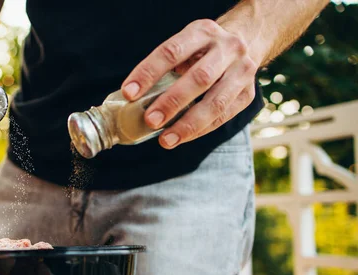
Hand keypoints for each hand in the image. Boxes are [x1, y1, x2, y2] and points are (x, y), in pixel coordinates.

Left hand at [121, 19, 258, 148]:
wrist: (248, 39)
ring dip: (188, 124)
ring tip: (166, 140)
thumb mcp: (186, 44)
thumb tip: (133, 99)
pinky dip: (200, 130)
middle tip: (150, 120)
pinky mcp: (248, 93)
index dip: (148, 73)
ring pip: (215, 102)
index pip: (172, 52)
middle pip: (199, 78)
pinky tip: (182, 138)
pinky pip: (223, 116)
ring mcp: (242, 71)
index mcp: (203, 32)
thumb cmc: (203, 49)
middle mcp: (227, 49)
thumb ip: (165, 66)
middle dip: (172, 102)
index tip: (129, 93)